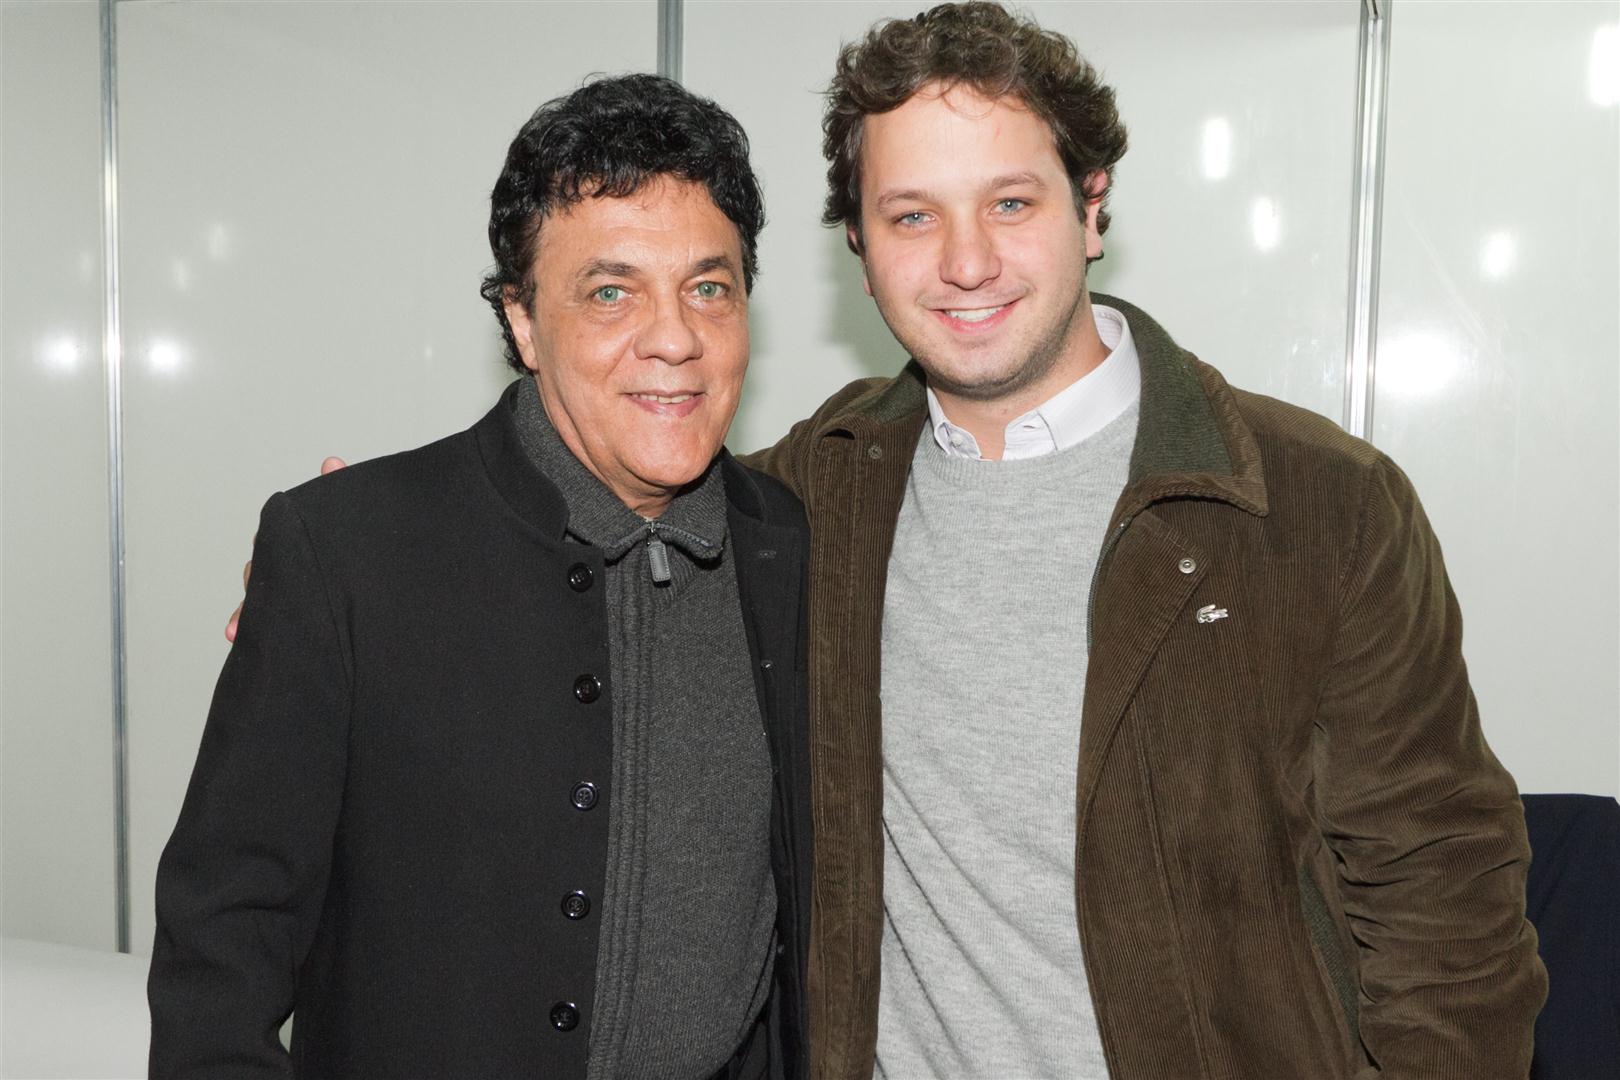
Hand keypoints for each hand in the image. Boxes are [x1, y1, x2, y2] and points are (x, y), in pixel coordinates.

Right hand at [225, 457, 347, 641]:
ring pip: (258, 594)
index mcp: (300, 539)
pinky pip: (263, 620)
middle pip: (260, 566)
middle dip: (254, 577)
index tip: (263, 545)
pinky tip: (233, 633)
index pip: (274, 535)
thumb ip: (339, 492)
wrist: (387, 586)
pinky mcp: (292, 614)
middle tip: (254, 584)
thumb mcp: (353, 521)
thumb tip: (331, 463)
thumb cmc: (360, 548)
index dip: (267, 541)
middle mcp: (290, 563)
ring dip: (245, 607)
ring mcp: (290, 588)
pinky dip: (242, 624)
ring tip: (237, 623)